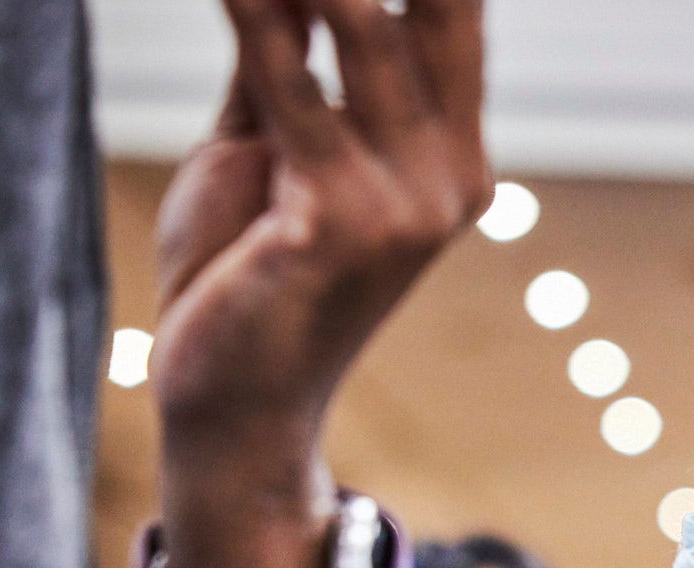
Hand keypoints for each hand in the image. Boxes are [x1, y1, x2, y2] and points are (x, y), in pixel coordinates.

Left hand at [154, 0, 489, 567]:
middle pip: (437, 8)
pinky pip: (289, 87)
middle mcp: (450, 176)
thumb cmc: (247, 271)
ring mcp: (404, 203)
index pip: (455, 17)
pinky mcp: (340, 223)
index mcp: (453, 157)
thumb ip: (284, 55)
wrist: (238, 403)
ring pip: (362, 26)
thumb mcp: (272, 144)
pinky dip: (256, 17)